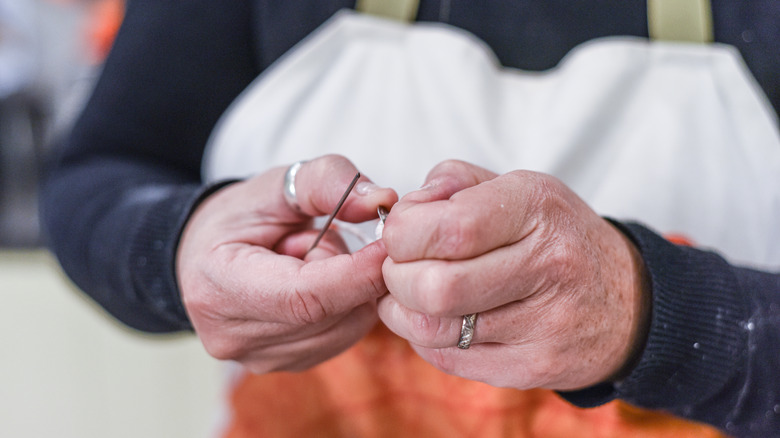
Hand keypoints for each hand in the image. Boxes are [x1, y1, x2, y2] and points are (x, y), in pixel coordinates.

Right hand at [177, 155, 396, 372]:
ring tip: (310, 261)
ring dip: (351, 289)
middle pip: (333, 314)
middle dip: (354, 272)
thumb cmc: (238, 219)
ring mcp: (260, 359)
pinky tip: (315, 285)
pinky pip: (344, 336)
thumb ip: (325, 182)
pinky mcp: (285, 365)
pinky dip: (347, 306)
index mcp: (219, 288)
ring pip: (347, 328)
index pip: (307, 295)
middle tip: (327, 238)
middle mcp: (236, 337)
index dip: (359, 271)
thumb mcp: (273, 185)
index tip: (390, 243)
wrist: (205, 256)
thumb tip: (380, 200)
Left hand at [378, 160, 649, 390]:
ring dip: (402, 311)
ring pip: (433, 330)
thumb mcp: (517, 187)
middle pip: (435, 287)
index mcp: (536, 208)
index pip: (449, 228)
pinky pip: (448, 359)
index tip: (401, 233)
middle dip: (396, 276)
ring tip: (411, 292)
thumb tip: (403, 211)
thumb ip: (452, 182)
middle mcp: (548, 266)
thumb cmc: (554, 236)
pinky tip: (438, 318)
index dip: (404, 233)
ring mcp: (544, 325)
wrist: (626, 301)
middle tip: (401, 266)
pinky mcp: (533, 367)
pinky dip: (425, 338)